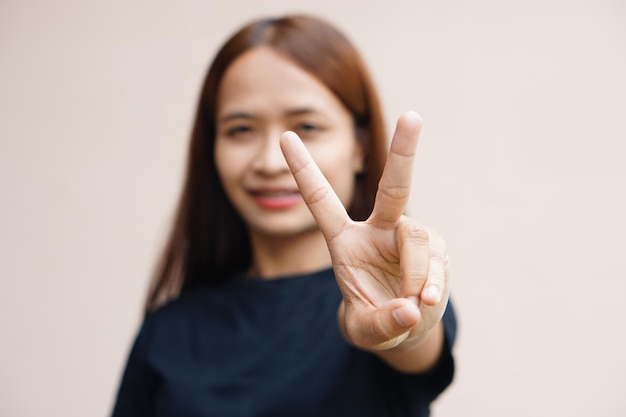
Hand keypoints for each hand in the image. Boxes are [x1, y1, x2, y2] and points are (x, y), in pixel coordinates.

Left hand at [280, 111, 448, 350]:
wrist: (407, 326)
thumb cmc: (376, 321)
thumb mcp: (365, 330)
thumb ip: (379, 324)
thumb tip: (409, 308)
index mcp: (345, 241)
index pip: (321, 201)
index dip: (304, 170)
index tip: (287, 136)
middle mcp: (379, 230)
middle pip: (393, 188)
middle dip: (403, 152)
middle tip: (413, 117)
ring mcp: (410, 237)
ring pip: (416, 238)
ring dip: (415, 272)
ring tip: (416, 302)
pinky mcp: (436, 250)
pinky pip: (435, 260)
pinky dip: (432, 282)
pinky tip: (426, 300)